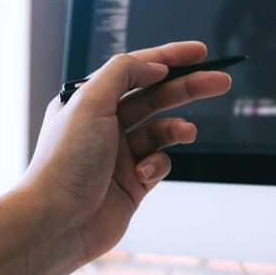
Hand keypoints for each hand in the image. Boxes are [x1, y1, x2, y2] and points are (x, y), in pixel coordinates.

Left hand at [0, 41, 231, 274]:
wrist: (56, 222)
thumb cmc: (65, 162)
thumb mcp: (90, 101)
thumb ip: (124, 72)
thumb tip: (155, 66)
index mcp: (90, 100)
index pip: (135, 69)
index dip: (169, 57)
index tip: (200, 52)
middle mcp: (104, 124)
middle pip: (155, 96)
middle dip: (187, 88)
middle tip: (219, 81)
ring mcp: (119, 154)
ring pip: (161, 131)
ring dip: (176, 128)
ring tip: (187, 133)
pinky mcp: (132, 183)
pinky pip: (159, 164)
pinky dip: (158, 165)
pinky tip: (145, 174)